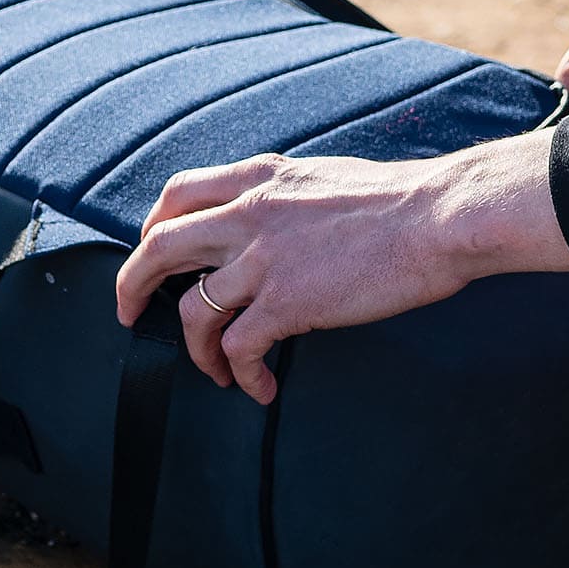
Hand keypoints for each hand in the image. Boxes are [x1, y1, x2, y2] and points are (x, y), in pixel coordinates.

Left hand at [113, 137, 568, 401]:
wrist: (438, 217)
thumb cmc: (399, 202)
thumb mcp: (322, 179)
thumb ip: (284, 200)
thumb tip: (274, 228)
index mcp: (259, 179)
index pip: (177, 194)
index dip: (152, 228)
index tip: (150, 254)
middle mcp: (248, 214)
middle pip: (159, 248)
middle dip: (134, 286)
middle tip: (130, 315)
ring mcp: (263, 260)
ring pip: (192, 311)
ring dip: (197, 349)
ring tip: (217, 371)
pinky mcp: (286, 303)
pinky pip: (239, 350)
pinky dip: (242, 375)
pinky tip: (260, 388)